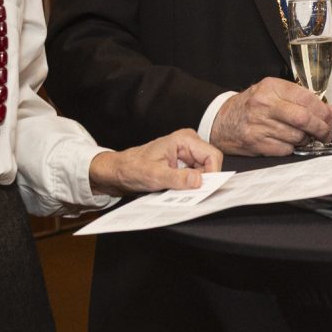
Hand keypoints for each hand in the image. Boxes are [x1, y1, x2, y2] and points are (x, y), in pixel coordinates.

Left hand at [89, 129, 219, 194]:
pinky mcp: (184, 162)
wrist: (119, 171)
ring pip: (204, 171)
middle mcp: (188, 143)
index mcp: (184, 139)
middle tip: (187, 191)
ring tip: (177, 188)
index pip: (213, 156)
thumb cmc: (132, 168)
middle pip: (210, 164)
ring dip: (194, 183)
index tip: (203, 189)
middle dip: (202, 180)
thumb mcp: (154, 176)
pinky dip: (189, 184)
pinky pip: (196, 175)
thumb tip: (199, 180)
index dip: (212, 174)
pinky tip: (176, 188)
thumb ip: (177, 178)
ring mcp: (187, 152)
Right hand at [210, 77, 331, 155]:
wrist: (222, 121)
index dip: (324, 110)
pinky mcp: (256, 143)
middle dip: (321, 127)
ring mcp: (259, 125)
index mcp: (271, 87)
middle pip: (304, 118)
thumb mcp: (273, 92)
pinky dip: (293, 147)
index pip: (306, 98)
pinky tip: (291, 142)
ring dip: (308, 139)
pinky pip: (286, 149)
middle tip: (327, 132)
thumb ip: (300, 99)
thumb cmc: (251, 106)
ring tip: (308, 137)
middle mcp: (264, 105)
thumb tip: (330, 112)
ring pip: (297, 136)